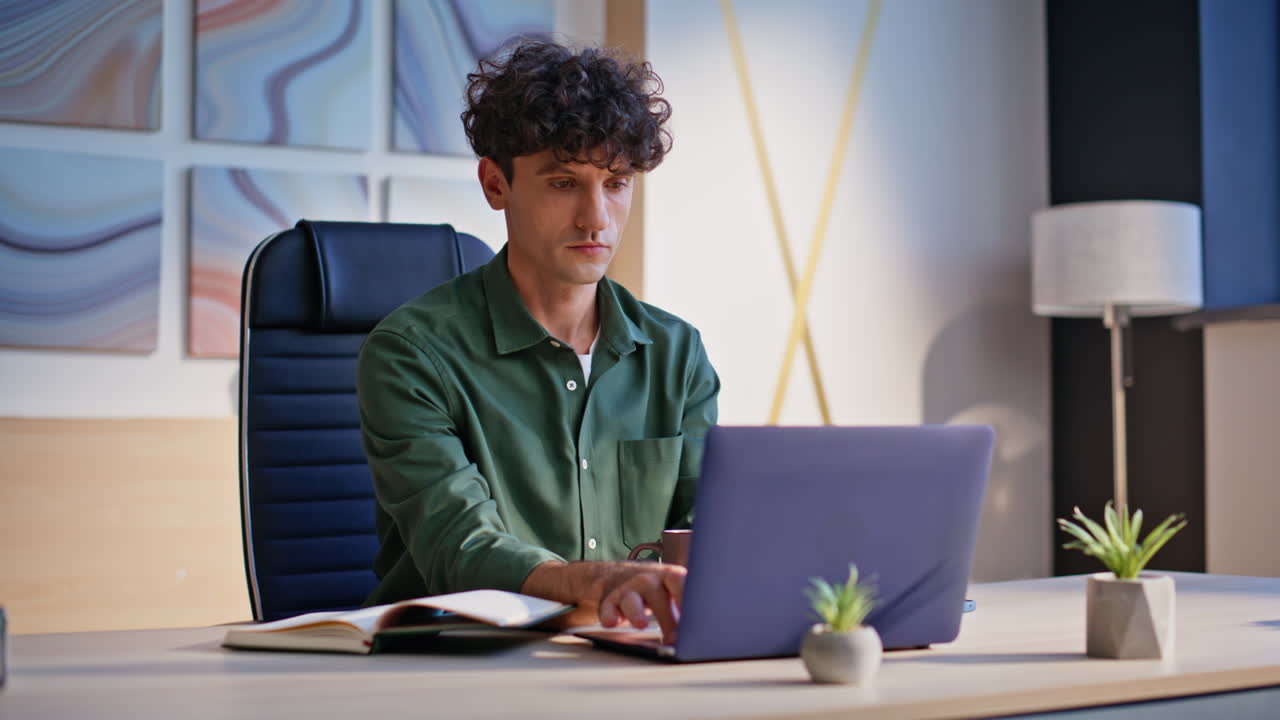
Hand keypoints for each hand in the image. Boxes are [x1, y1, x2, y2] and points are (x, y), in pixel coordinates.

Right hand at [521, 561, 686, 644]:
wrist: (619, 577)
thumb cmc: (655, 590)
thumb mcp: (673, 592)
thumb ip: (684, 611)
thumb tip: (699, 637)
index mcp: (669, 577)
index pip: (681, 583)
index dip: (687, 600)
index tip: (696, 619)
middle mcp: (648, 580)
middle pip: (657, 596)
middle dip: (667, 618)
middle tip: (675, 638)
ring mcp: (628, 589)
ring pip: (631, 600)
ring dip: (636, 613)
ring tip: (641, 625)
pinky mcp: (610, 601)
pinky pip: (608, 608)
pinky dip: (609, 615)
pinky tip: (612, 622)